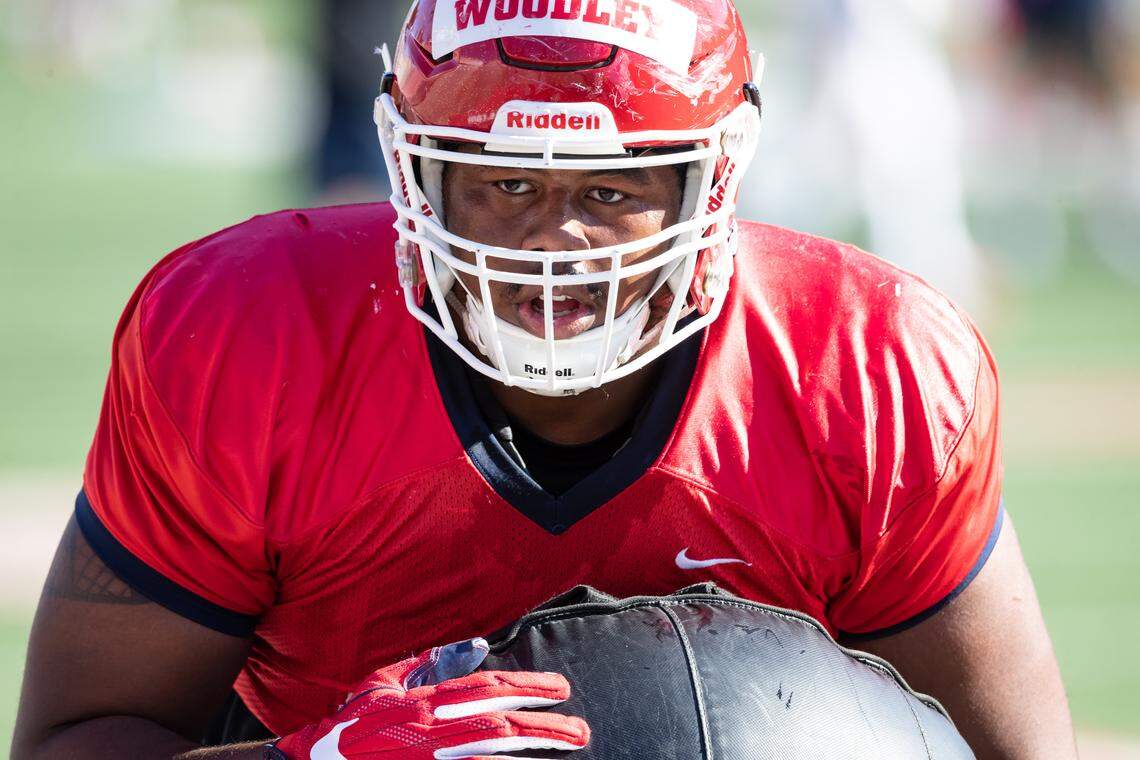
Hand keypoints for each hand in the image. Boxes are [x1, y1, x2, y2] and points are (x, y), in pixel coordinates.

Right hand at [268, 638, 588, 758]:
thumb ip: (430, 664)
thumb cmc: (348, 725)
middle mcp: (430, 732)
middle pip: (500, 725)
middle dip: (545, 727)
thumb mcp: (385, 682)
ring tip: (570, 750)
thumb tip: (476, 645)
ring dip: (534, 753)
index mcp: (423, 702)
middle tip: (581, 730)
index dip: (528, 686)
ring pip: (494, 755)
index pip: (488, 689)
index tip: (562, 688)